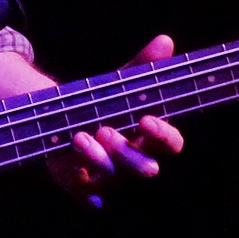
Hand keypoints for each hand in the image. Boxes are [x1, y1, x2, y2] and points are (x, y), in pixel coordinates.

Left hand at [47, 34, 184, 208]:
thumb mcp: (120, 84)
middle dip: (127, 152)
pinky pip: (87, 196)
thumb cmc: (104, 103)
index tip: (146, 119)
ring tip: (79, 136)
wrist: (67, 119)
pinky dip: (79, 184)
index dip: (163, 135)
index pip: (171, 144)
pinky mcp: (85, 188)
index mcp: (151, 138)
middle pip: (145, 168)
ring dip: (98, 159)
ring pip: (115, 178)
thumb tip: (165, 40)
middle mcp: (136, 161)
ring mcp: (112, 178)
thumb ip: (143, 67)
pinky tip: (71, 168)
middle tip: (105, 129)